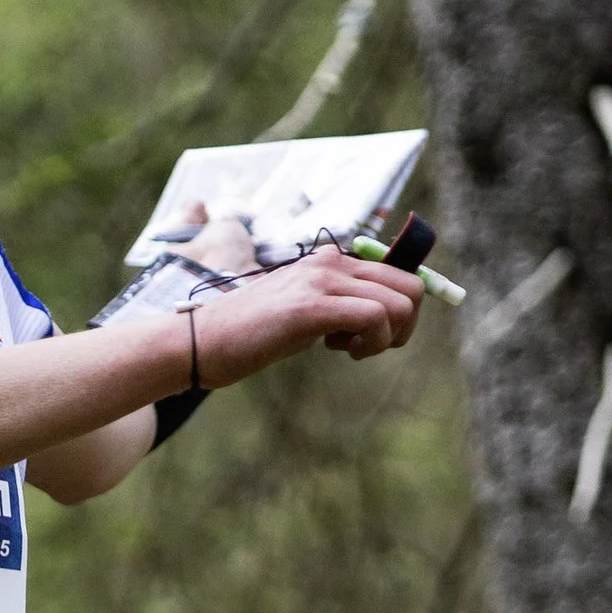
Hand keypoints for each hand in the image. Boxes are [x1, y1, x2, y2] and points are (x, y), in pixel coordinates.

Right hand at [186, 235, 423, 385]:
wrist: (200, 342)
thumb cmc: (247, 334)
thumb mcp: (300, 310)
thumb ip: (336, 304)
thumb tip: (380, 317)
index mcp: (329, 261)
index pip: (398, 273)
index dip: (403, 311)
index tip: (378, 335)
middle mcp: (330, 262)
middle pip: (411, 286)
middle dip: (403, 326)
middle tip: (368, 346)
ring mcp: (322, 281)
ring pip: (400, 302)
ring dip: (387, 338)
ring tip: (350, 349)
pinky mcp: (312, 307)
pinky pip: (375, 318)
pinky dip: (372, 343)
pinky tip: (342, 351)